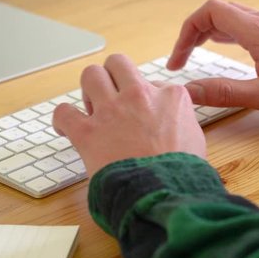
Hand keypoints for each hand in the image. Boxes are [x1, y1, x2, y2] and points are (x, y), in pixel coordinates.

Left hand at [53, 54, 205, 176]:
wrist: (164, 194)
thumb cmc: (182, 173)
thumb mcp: (196, 139)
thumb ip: (183, 121)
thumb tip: (175, 121)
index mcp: (170, 97)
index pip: (153, 82)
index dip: (146, 98)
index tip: (143, 113)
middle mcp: (139, 96)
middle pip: (118, 63)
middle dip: (112, 76)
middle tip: (112, 96)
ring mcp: (112, 111)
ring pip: (91, 75)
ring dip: (89, 89)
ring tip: (92, 107)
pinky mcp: (88, 132)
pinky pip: (63, 112)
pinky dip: (62, 119)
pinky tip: (66, 128)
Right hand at [167, 0, 258, 114]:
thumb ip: (225, 92)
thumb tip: (190, 92)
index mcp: (257, 30)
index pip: (209, 13)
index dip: (186, 34)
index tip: (179, 61)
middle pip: (218, 12)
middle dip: (194, 33)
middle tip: (184, 59)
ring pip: (233, 17)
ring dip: (211, 32)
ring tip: (199, 54)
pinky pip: (249, 24)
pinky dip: (230, 34)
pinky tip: (232, 51)